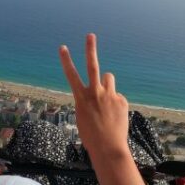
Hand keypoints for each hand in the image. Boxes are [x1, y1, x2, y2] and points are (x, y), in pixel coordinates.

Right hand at [59, 34, 130, 162]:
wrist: (108, 148)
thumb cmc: (92, 136)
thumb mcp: (84, 117)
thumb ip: (90, 100)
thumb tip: (101, 92)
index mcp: (81, 98)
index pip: (71, 75)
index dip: (66, 60)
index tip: (63, 47)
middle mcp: (95, 93)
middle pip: (92, 65)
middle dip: (90, 49)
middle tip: (90, 35)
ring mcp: (109, 95)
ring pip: (109, 78)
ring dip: (107, 84)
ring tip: (106, 99)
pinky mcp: (122, 100)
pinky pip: (118, 96)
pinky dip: (116, 103)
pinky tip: (115, 116)